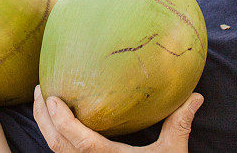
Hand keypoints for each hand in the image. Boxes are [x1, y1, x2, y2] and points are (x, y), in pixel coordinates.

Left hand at [33, 86, 202, 152]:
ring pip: (55, 150)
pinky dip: (56, 137)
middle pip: (55, 144)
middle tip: (40, 90)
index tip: (52, 97)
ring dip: (46, 126)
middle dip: (43, 117)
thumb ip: (179, 124)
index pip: (76, 140)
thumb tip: (196, 97)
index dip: (59, 119)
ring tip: (44, 101)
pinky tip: (57, 122)